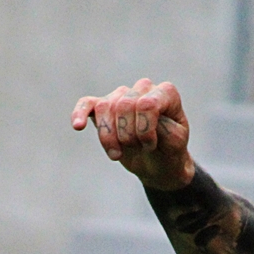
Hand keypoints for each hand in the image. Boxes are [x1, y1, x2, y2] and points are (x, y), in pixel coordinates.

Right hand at [71, 78, 194, 191]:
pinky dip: (79, 113)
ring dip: (109, 137)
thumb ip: (163, 124)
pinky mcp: (103, 108)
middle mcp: (143, 88)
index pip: (146, 104)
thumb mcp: (176, 143)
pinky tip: (78, 126)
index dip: (145, 129)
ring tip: (117, 155)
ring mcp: (122, 96)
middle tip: (137, 149)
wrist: (159, 164)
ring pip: (104, 108)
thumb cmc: (170, 151)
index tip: (150, 145)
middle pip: (124, 105)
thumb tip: (143, 108)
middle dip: (128, 135)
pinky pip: (87, 104)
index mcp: (165, 93)